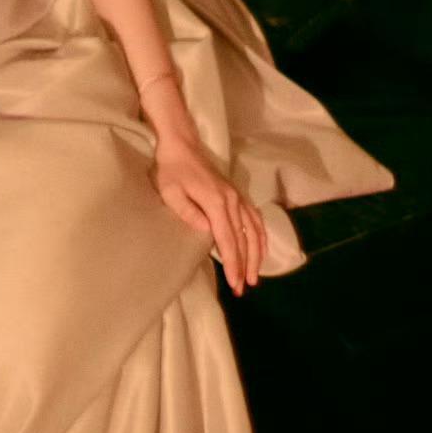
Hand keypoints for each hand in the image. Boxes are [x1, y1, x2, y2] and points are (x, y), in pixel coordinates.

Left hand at [150, 116, 266, 295]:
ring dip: (256, 254)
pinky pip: (255, 218)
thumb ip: (188, 212)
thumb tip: (207, 232)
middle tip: (244, 288)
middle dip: (245, 265)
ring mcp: (237, 197)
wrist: (182, 145)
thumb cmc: (171, 170)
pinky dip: (260, 236)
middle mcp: (232, 201)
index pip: (228, 239)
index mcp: (216, 203)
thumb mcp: (171, 192)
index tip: (236, 282)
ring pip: (254, 230)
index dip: (233, 263)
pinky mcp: (237, 195)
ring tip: (254, 275)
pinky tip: (260, 249)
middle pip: (244, 239)